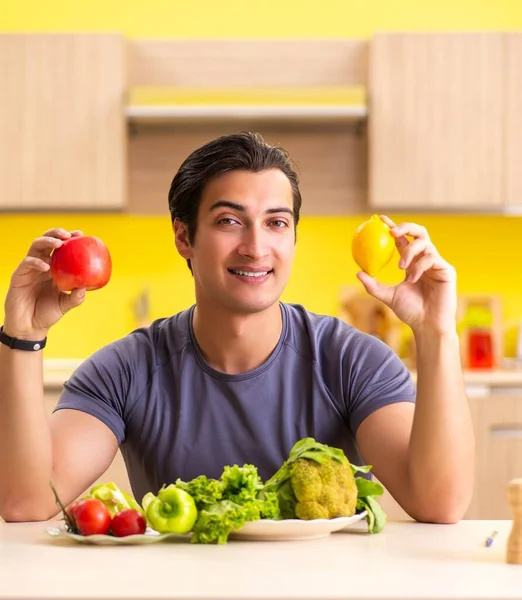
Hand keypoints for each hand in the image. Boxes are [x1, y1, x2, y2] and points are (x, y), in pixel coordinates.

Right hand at [3, 228, 85, 339]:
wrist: (29, 327)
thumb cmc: (47, 314)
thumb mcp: (65, 305)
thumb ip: (76, 297)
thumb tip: (86, 286)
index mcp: (54, 269)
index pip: (61, 248)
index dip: (70, 238)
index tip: (81, 234)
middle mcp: (41, 265)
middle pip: (47, 241)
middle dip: (57, 233)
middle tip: (69, 235)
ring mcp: (30, 269)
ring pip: (35, 246)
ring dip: (47, 241)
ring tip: (59, 243)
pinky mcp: (18, 276)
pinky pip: (26, 263)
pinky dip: (36, 262)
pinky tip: (46, 266)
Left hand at [356, 216, 456, 335]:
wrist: (427, 325)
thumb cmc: (410, 312)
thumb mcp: (387, 296)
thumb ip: (373, 285)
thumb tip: (358, 272)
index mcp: (412, 263)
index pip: (402, 241)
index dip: (393, 228)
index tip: (381, 220)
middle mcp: (425, 260)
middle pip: (419, 233)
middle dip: (406, 227)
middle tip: (391, 232)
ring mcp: (436, 264)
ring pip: (424, 244)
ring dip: (409, 252)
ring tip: (401, 267)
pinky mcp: (446, 270)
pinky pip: (432, 258)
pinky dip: (419, 266)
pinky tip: (413, 278)